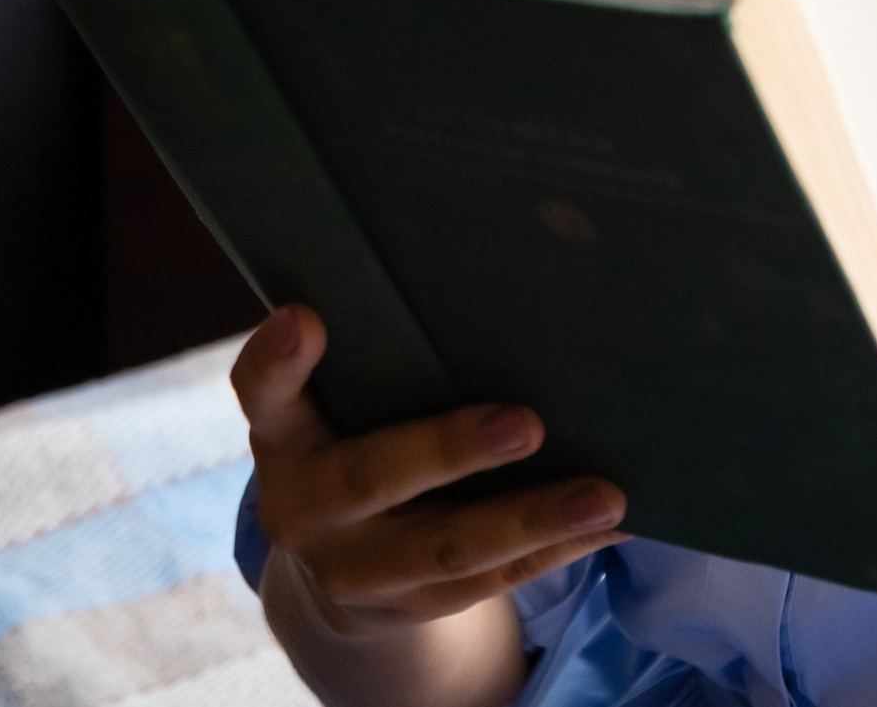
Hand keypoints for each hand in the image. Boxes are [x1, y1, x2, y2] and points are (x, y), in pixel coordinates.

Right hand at [231, 304, 630, 637]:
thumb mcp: (340, 398)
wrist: (341, 561)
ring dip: (532, 519)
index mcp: (283, 435)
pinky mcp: (415, 607)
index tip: (305, 316)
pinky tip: (613, 526)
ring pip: (447, 548)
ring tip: (605, 495)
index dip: (278, 359)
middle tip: (525, 423)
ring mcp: (358, 570)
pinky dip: (558, 551)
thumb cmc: (358, 431)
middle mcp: (305, 507)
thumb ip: (377, 349)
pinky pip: (492, 583)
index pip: (263, 392)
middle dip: (449, 450)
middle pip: (371, 478)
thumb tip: (494, 271)